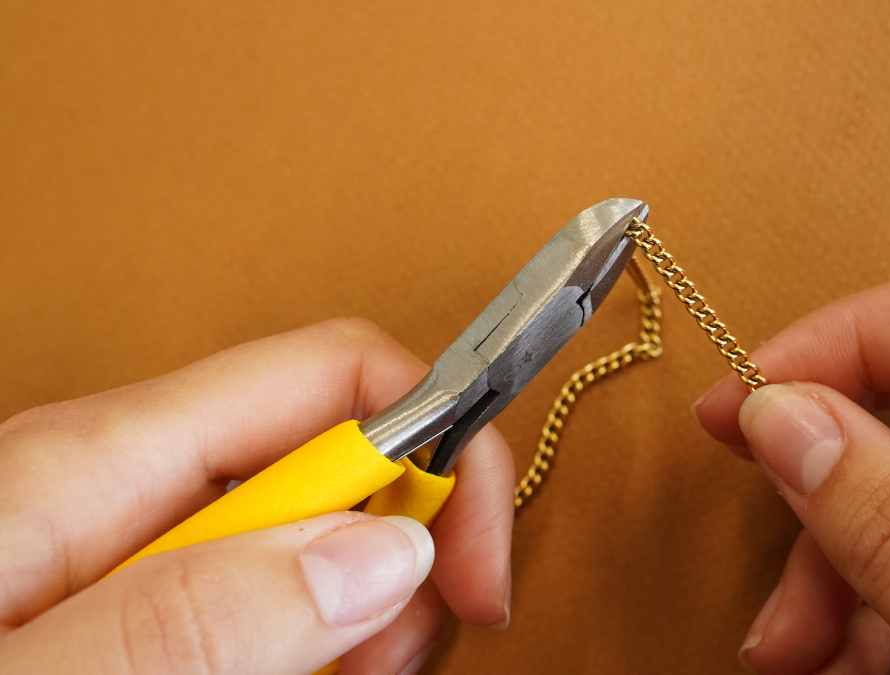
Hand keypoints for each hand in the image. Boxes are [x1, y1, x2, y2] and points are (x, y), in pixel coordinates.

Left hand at [0, 318, 512, 674]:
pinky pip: (260, 582)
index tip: (475, 568)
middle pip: (345, 454)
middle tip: (393, 662)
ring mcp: (129, 536)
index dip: (444, 453)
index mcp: (104, 456)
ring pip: (314, 530)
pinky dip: (307, 636)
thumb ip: (196, 618)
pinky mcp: (127, 594)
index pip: (343, 376)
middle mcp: (131, 476)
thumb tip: (385, 554)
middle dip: (408, 551)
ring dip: (363, 608)